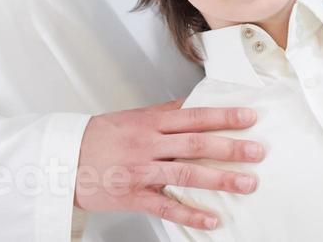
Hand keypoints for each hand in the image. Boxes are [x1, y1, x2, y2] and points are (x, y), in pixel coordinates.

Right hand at [74, 98, 264, 230]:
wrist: (64, 160)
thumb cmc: (99, 138)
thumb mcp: (133, 117)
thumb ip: (165, 112)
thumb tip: (195, 102)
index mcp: (150, 122)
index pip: (194, 116)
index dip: (223, 116)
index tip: (249, 117)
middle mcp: (148, 144)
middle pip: (195, 144)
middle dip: (230, 148)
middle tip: (258, 152)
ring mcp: (142, 171)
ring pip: (186, 173)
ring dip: (220, 179)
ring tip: (247, 184)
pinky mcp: (134, 196)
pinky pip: (167, 206)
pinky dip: (191, 213)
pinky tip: (213, 219)